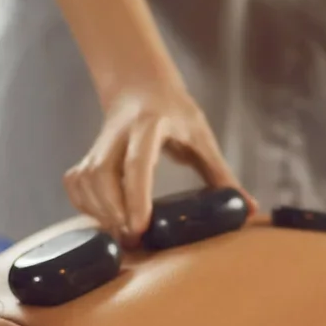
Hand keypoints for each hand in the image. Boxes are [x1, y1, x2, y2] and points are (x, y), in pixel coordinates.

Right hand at [63, 89, 256, 247]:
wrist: (139, 86)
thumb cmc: (176, 114)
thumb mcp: (203, 138)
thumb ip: (222, 175)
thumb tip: (250, 209)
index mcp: (150, 126)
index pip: (137, 163)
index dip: (136, 197)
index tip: (139, 227)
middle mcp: (118, 134)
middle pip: (101, 175)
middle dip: (112, 211)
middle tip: (133, 239)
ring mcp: (98, 145)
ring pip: (84, 180)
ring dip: (99, 212)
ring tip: (122, 233)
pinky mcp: (86, 156)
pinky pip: (76, 184)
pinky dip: (84, 206)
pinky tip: (105, 219)